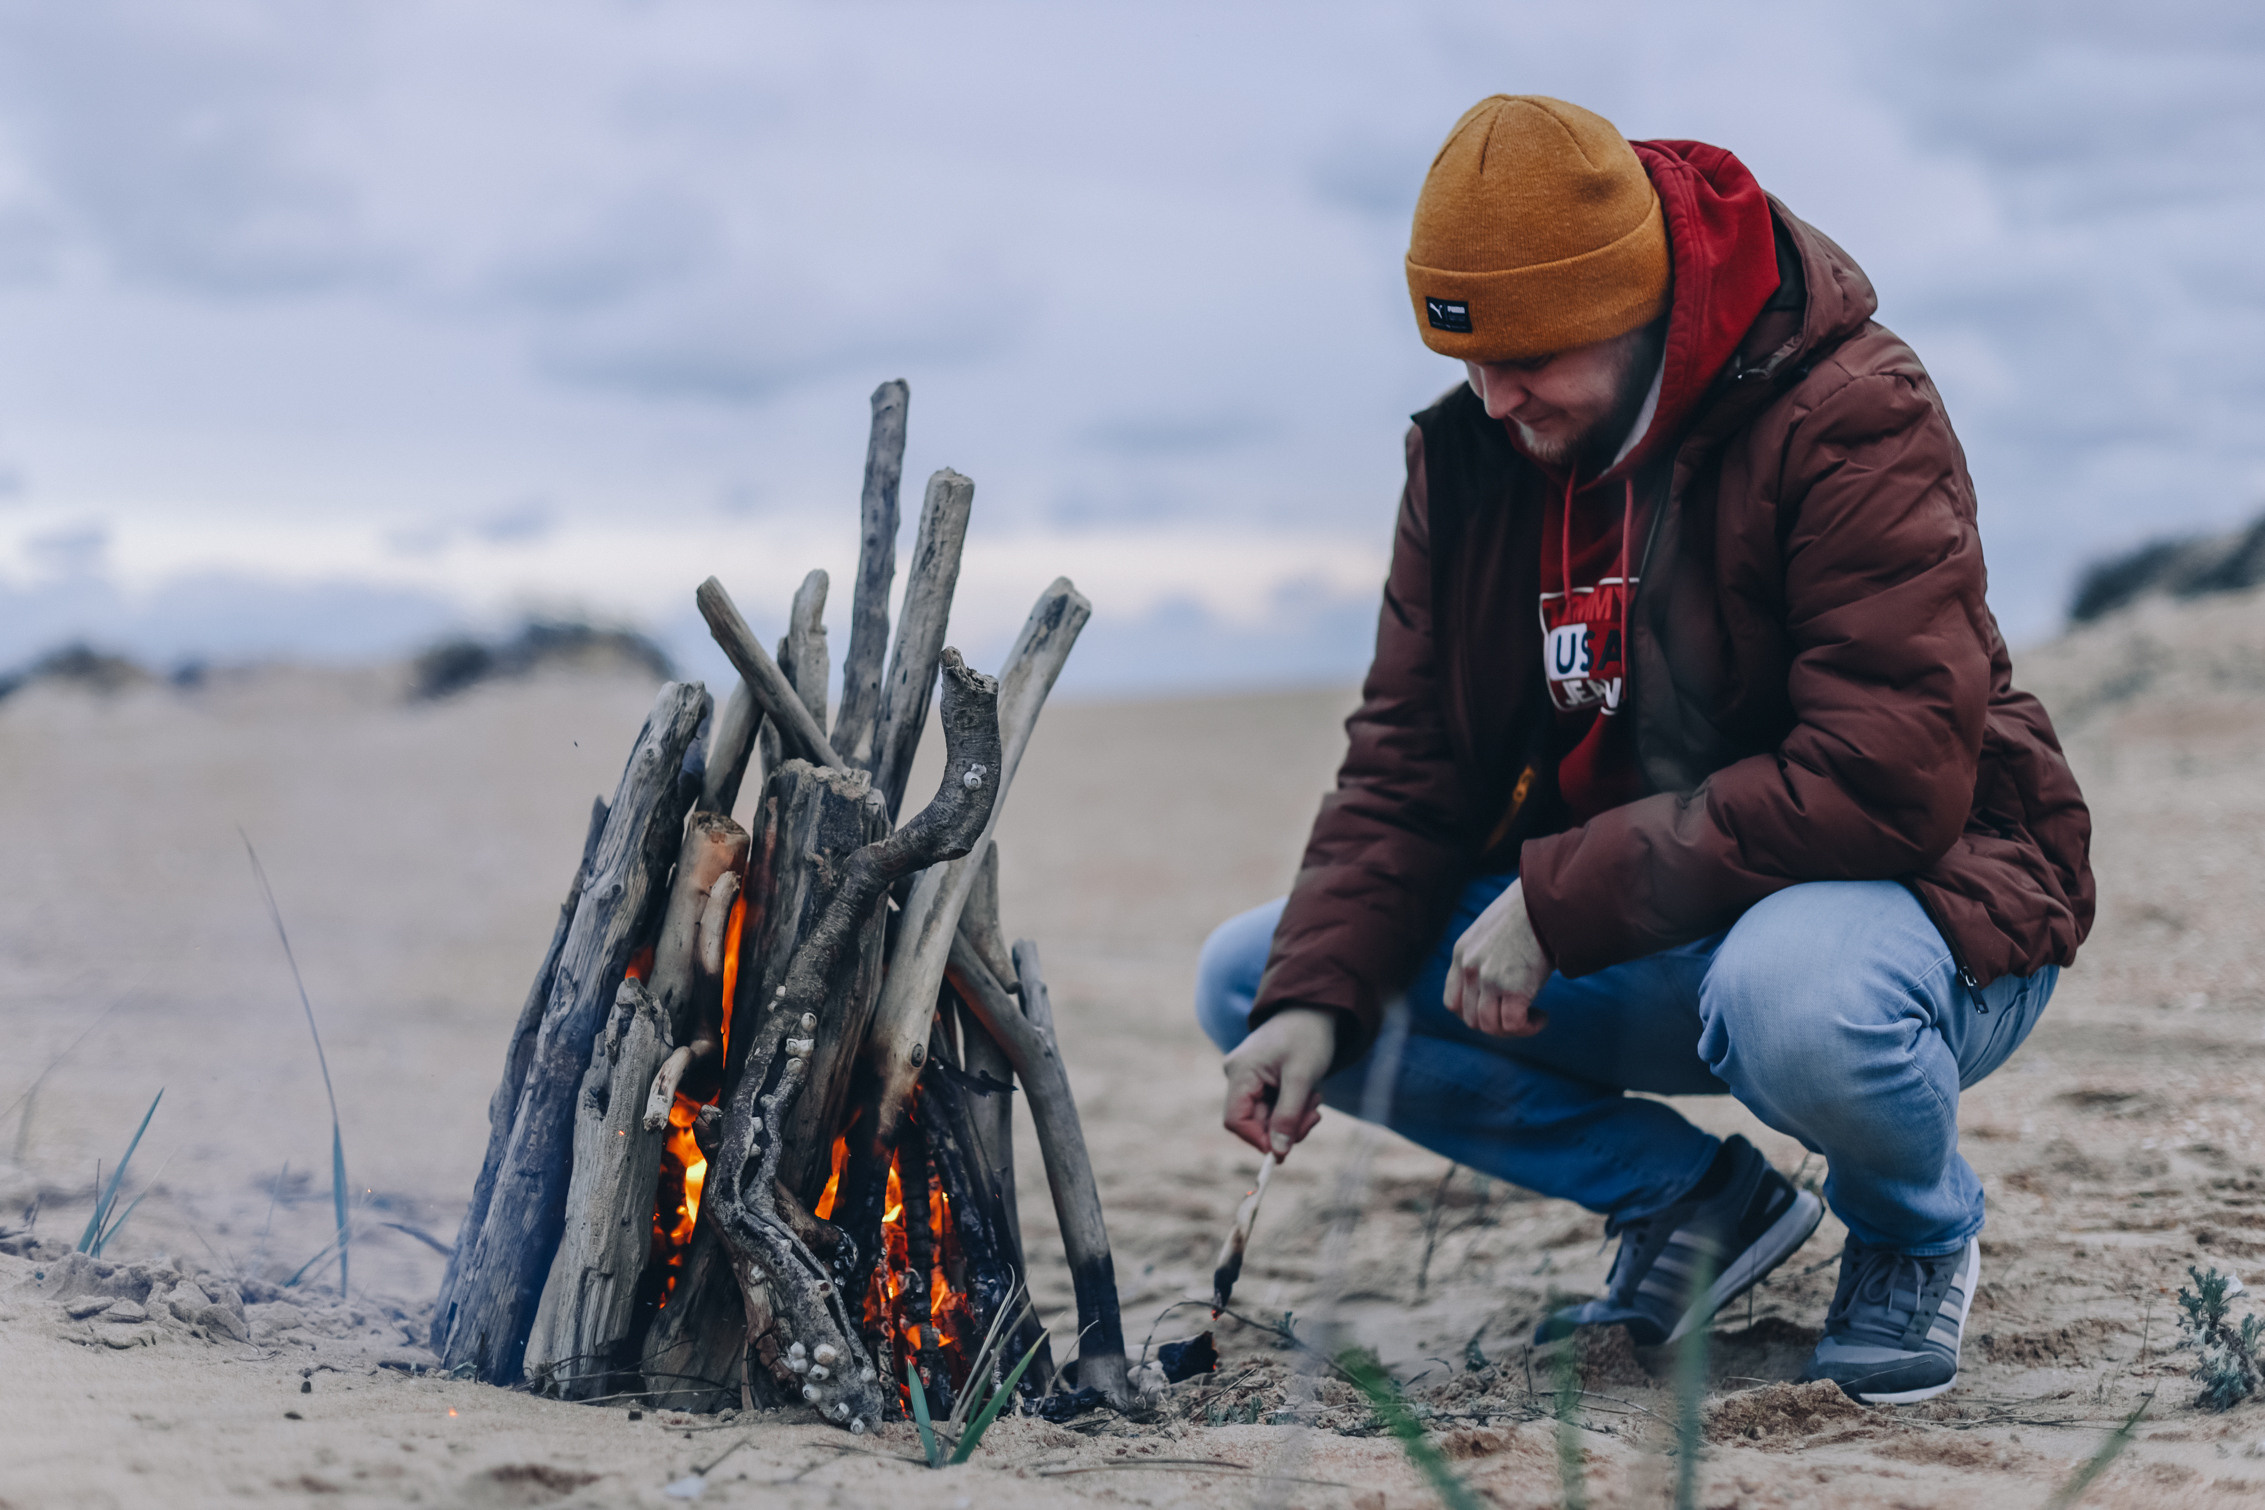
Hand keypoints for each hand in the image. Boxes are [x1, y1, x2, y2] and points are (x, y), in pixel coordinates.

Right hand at [1221, 1007, 1334, 1157]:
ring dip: (1294, 1117)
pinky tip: (1309, 1095)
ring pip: (1266, 1117)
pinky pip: (1272, 1107)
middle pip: (1253, 1122)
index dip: (1258, 1139)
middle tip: (1314, 1118)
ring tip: (1315, 1099)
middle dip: (1285, 1126)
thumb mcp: (1303, 1078)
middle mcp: (1237, 1076)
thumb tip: (1278, 1153)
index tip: (1285, 1150)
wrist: (1314, 1009)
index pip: (1236, 1120)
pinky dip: (1293, 1109)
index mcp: (1240, 1072)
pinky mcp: (1260, 1081)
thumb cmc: (1308, 1037)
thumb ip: (1289, 1116)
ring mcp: (1248, 1078)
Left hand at [1446, 878, 1552, 1035]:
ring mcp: (1489, 978)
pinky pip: (1513, 1024)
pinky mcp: (1513, 987)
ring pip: (1490, 1027)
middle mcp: (1470, 967)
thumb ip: (1486, 955)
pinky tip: (1542, 1017)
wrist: (1547, 899)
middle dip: (1495, 1025)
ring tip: (1533, 1018)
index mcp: (1461, 953)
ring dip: (1512, 1030)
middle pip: (1470, 1019)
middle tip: (1518, 1016)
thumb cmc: (1529, 913)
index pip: (1452, 1002)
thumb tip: (1501, 981)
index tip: (1496, 1010)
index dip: (1473, 1014)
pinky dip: (1528, 1027)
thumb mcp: (1493, 931)